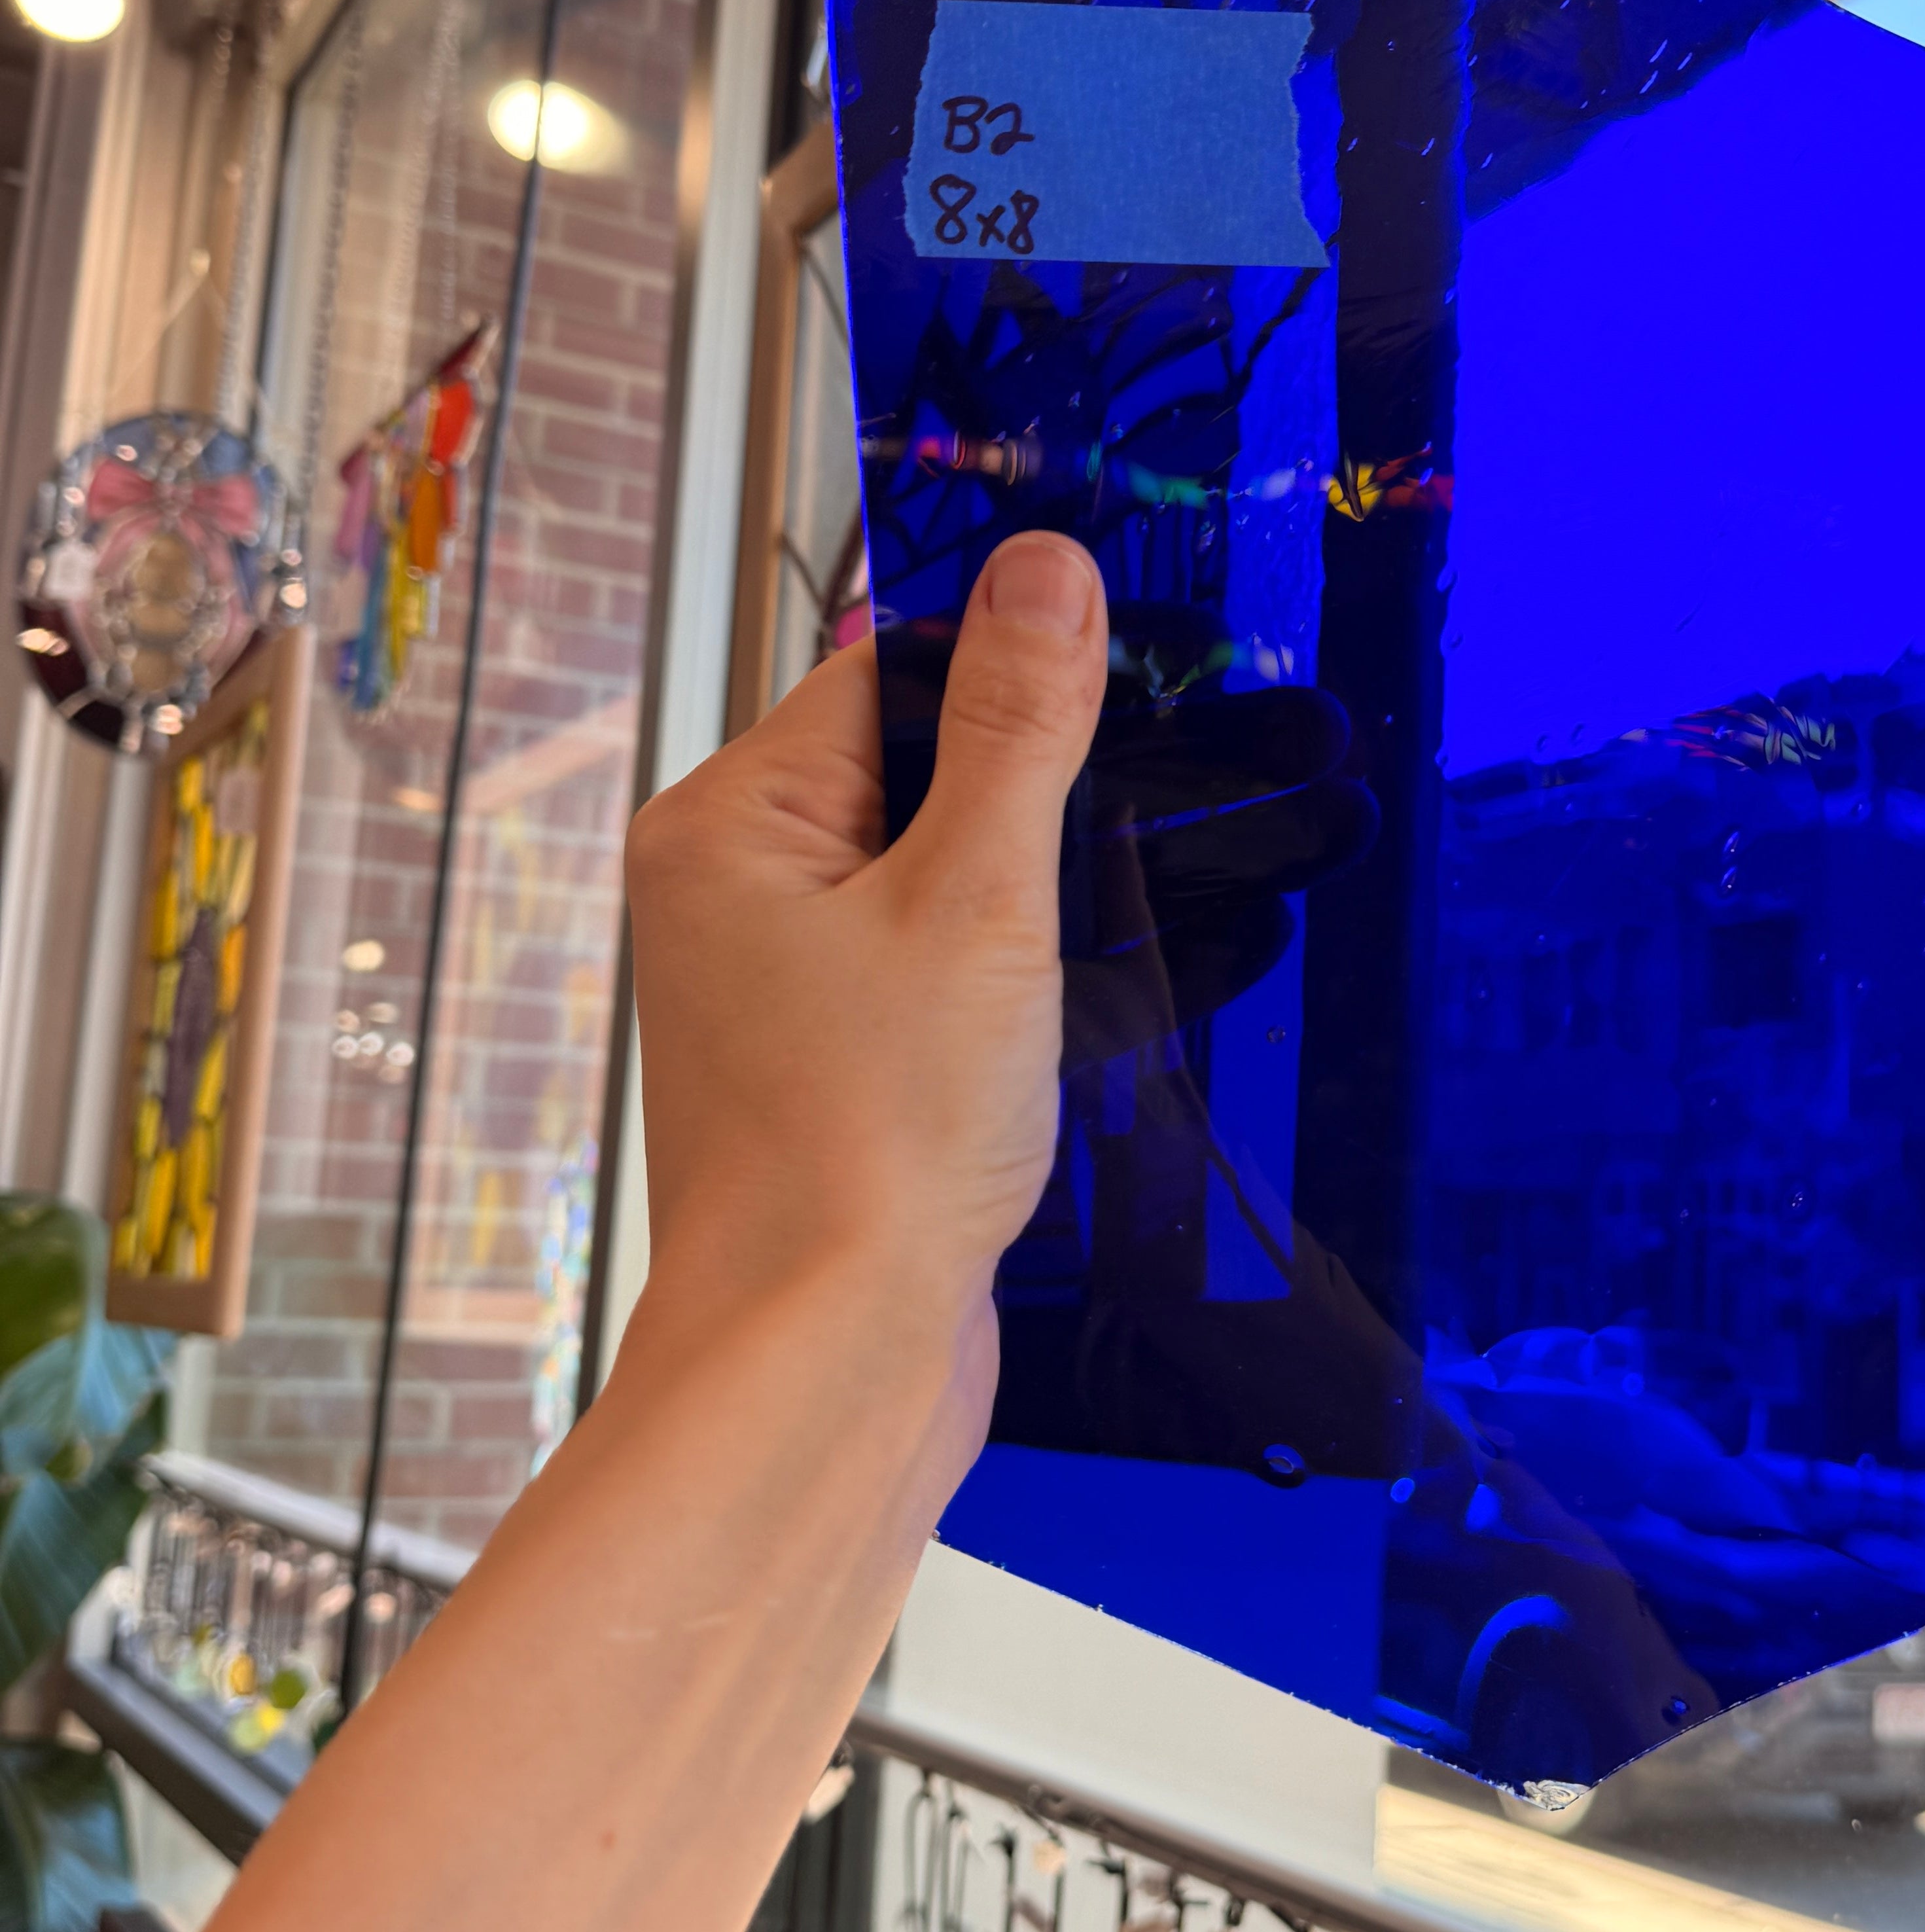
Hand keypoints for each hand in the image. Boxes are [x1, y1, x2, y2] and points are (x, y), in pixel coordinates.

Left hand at [624, 529, 1106, 1490]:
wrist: (830, 1362)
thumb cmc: (872, 1145)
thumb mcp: (977, 902)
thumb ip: (1018, 729)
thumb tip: (1046, 569)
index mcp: (730, 826)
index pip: (889, 675)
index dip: (1020, 670)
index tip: (1149, 672)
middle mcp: (739, 894)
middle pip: (921, 772)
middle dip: (1050, 784)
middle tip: (1187, 783)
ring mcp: (790, 987)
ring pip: (948, 878)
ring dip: (1054, 885)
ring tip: (1174, 888)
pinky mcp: (849, 1067)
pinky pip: (951, 972)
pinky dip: (1033, 972)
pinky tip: (1119, 991)